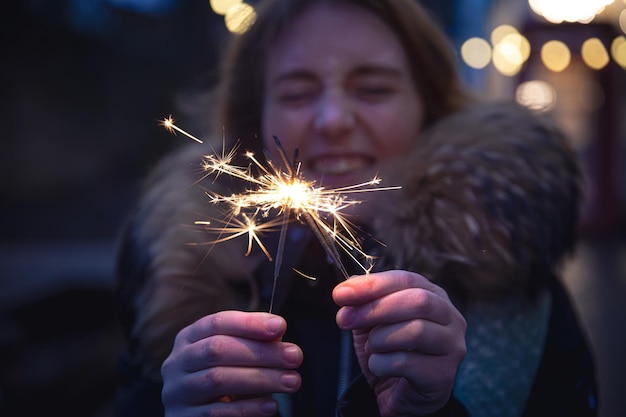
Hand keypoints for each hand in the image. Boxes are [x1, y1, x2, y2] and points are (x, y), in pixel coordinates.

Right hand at [161, 310, 302, 416]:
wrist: (195, 414)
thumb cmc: (219, 375)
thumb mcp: (231, 354)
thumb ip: (252, 342)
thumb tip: (277, 333)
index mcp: (189, 338)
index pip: (218, 323)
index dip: (250, 323)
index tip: (281, 326)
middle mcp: (177, 362)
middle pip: (218, 349)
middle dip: (261, 352)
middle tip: (295, 356)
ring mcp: (177, 391)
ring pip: (218, 379)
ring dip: (261, 379)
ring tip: (291, 381)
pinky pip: (216, 413)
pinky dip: (248, 408)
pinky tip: (271, 406)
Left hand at [333, 270, 466, 416]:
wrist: (401, 395)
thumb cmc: (391, 352)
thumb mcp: (372, 323)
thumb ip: (363, 302)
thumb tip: (348, 286)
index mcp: (434, 296)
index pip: (405, 280)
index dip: (372, 285)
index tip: (341, 294)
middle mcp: (450, 318)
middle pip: (418, 301)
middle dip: (375, 309)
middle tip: (345, 319)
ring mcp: (452, 347)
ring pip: (415, 331)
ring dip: (379, 339)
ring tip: (371, 348)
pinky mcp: (442, 375)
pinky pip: (406, 363)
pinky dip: (381, 363)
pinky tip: (379, 366)